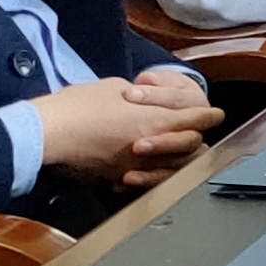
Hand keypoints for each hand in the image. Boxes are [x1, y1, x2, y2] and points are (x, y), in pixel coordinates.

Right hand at [35, 73, 219, 186]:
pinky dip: (151, 171)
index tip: (215, 114)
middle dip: (197, 136)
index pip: (197, 119)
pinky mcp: (118, 177)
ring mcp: (137, 165)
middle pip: (192, 145)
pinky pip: (146, 177)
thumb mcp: (115, 88)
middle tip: (198, 130)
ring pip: (173, 165)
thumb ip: (141, 98)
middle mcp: (153, 146)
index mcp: (156, 120)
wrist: (50, 133)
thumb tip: (147, 102)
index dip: (209, 115)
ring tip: (177, 149)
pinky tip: (145, 165)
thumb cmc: (80, 105)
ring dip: (177, 157)